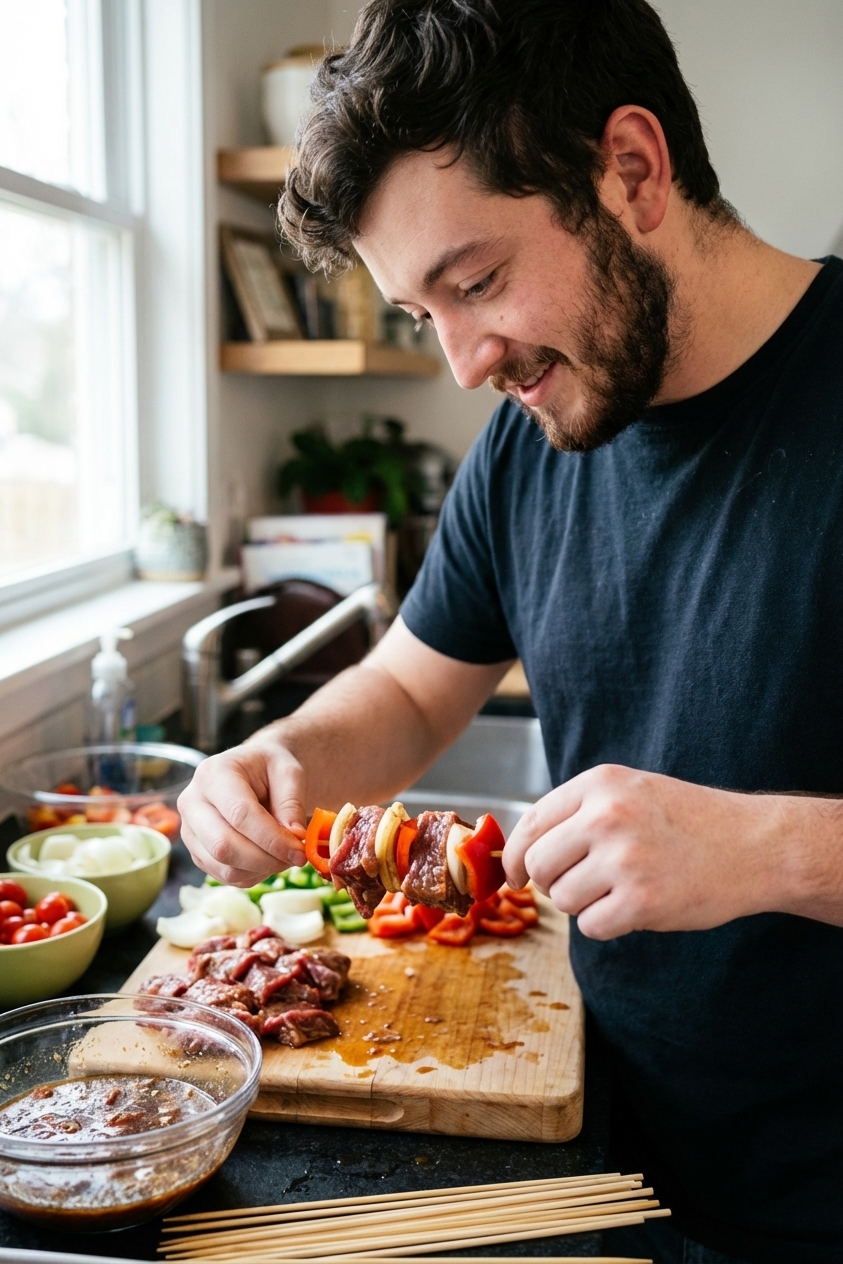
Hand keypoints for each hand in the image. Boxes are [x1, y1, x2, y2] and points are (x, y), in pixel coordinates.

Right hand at [177, 740, 306, 885]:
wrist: (252, 771)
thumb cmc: (270, 768)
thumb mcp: (289, 772)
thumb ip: (292, 803)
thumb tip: (294, 838)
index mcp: (213, 774)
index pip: (239, 814)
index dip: (272, 839)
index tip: (300, 851)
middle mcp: (192, 802)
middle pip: (224, 845)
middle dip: (266, 859)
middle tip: (296, 858)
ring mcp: (189, 830)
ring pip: (223, 866)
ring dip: (261, 870)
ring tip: (284, 856)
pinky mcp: (196, 851)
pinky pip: (224, 876)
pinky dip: (252, 875)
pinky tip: (269, 859)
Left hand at [504, 764, 783, 939]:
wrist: (754, 845)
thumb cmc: (687, 821)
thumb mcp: (630, 792)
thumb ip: (578, 813)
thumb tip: (518, 851)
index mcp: (600, 784)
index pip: (531, 822)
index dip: (514, 856)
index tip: (514, 875)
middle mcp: (607, 815)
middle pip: (538, 864)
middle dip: (551, 882)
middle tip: (582, 883)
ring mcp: (624, 858)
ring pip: (562, 899)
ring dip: (583, 904)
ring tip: (620, 889)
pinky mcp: (642, 900)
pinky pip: (590, 926)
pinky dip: (607, 924)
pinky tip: (636, 907)